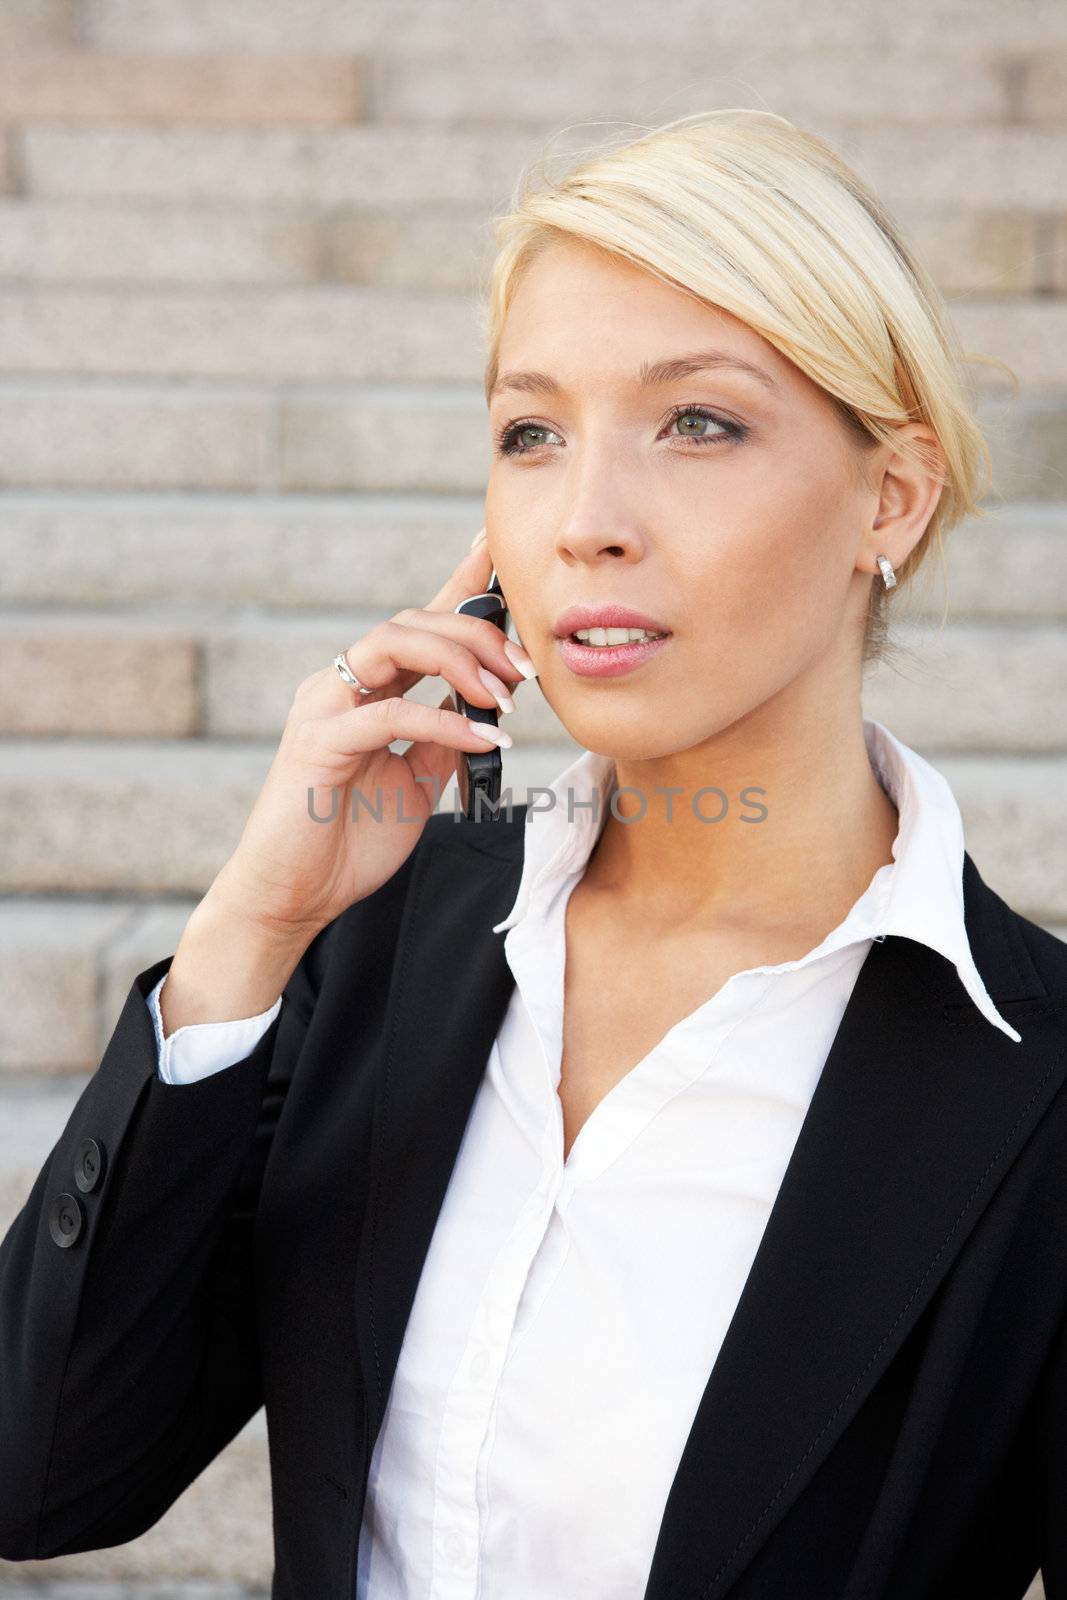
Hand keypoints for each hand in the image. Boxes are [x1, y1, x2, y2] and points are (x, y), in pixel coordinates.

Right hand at [208, 533, 533, 939]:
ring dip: (459, 659)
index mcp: (367, 692)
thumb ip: (443, 742)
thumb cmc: (346, 841)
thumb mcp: (416, 785)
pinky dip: (445, 722)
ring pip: (392, 642)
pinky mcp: (318, 743)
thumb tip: (485, 711)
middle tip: (526, 667)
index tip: (498, 549)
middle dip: (477, 631)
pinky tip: (484, 737)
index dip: (458, 581)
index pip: (418, 623)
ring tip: (504, 695)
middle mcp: (341, 686)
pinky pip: (391, 714)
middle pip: (412, 621)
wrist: (294, 896)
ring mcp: (324, 708)